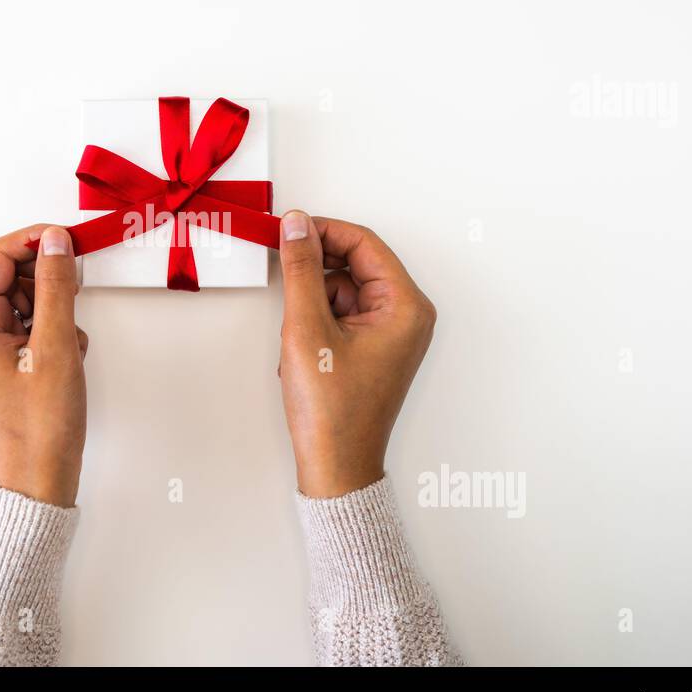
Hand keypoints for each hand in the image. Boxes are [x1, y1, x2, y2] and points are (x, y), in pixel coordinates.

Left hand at [0, 225, 87, 506]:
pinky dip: (54, 333)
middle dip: (47, 282)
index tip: (69, 240)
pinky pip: (30, 325)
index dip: (34, 240)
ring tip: (68, 346)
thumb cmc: (40, 426)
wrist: (38, 480)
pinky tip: (66, 360)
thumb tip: (56, 242)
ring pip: (24, 300)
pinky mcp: (4, 361)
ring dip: (55, 311)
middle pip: (9, 275)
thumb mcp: (56, 348)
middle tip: (75, 299)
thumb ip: (56, 287)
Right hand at [277, 211, 436, 497]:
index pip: (364, 243)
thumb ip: (302, 269)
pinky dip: (318, 321)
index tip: (287, 229)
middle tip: (284, 278)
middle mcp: (407, 315)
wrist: (336, 466)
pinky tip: (304, 349)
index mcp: (405, 306)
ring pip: (345, 288)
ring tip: (299, 338)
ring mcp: (392, 333)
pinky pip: (344, 313)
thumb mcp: (307, 328)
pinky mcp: (375, 348)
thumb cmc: (332, 410)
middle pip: (356, 264)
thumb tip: (297, 225)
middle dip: (316, 271)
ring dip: (314, 301)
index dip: (322, 231)